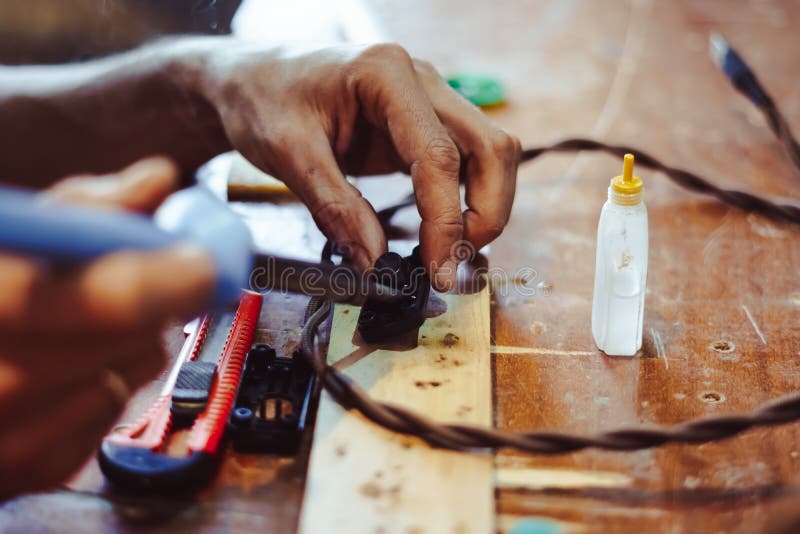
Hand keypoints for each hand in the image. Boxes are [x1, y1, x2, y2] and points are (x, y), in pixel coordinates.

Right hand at [0, 157, 214, 496]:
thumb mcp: (3, 233)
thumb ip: (80, 206)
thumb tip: (156, 181)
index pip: (109, 297)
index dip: (171, 278)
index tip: (204, 261)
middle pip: (136, 338)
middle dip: (152, 301)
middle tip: (134, 278)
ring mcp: (8, 437)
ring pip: (132, 375)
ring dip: (126, 345)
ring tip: (73, 326)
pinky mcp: (26, 471)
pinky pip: (108, 416)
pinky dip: (99, 388)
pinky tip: (57, 372)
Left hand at [193, 42, 519, 289]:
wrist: (251, 77)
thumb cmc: (263, 99)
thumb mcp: (287, 154)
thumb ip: (335, 207)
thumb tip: (374, 261)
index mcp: (386, 74)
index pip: (439, 154)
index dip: (446, 219)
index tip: (437, 268)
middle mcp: (420, 81)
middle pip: (490, 147)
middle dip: (487, 213)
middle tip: (455, 264)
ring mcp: (428, 99)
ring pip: (490, 153)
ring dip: (484, 207)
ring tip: (450, 253)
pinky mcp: (423, 123)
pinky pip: (466, 160)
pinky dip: (465, 198)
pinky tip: (443, 231)